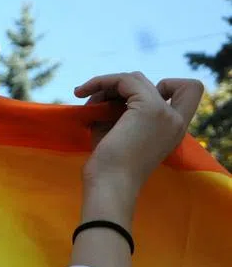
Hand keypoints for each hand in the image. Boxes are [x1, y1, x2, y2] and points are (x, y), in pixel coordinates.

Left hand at [75, 72, 203, 209]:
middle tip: (94, 105)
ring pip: (136, 79)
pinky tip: (81, 91)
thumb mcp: (115, 134)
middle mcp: (176, 120)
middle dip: (119, 90)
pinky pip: (124, 80)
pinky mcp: (150, 108)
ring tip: (84, 100)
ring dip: (107, 86)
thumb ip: (117, 112)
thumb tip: (103, 90)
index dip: (160, 87)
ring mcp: (165, 113)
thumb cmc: (107, 170)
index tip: (128, 103)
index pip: (186, 91)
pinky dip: (101, 81)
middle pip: (150, 84)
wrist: (109, 187)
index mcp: (173, 129)